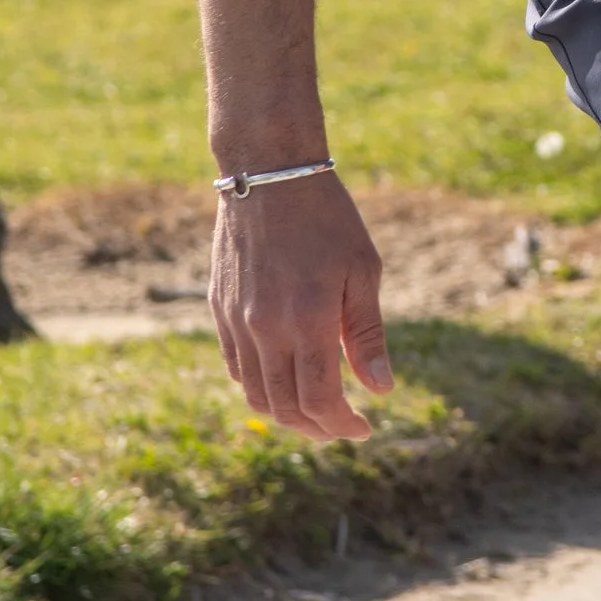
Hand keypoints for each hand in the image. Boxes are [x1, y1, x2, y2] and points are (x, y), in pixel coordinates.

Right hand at [208, 172, 391, 444]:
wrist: (268, 172)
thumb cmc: (328, 217)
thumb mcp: (363, 270)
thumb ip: (367, 334)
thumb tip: (381, 390)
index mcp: (308, 319)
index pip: (319, 400)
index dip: (342, 425)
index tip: (364, 428)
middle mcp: (265, 328)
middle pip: (285, 407)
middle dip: (317, 428)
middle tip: (343, 427)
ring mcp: (236, 321)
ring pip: (256, 395)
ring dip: (287, 415)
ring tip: (316, 412)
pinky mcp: (219, 309)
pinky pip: (236, 367)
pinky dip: (260, 388)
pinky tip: (285, 380)